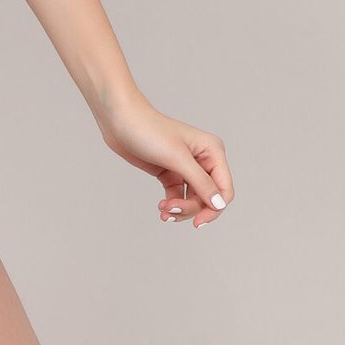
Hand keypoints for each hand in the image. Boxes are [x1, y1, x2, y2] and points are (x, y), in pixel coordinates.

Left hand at [93, 91, 232, 227]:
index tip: (198, 222)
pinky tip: (162, 209)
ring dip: (180, 209)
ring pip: (193, 199)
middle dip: (191, 208)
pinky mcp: (171, 172)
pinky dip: (172, 205)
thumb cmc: (149, 131)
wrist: (120, 121)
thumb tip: (219, 204)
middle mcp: (203, 160)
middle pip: (208, 197)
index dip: (214, 209)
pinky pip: (178, 196)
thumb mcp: (177, 159)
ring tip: (163, 210)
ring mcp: (187, 167)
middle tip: (170, 211)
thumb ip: (200, 183)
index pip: (224, 189)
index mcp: (213, 151)